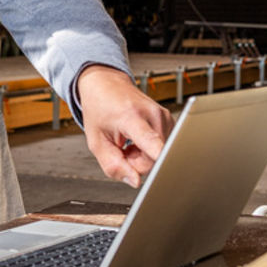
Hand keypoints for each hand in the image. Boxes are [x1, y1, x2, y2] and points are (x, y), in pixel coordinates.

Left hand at [75, 65, 173, 187]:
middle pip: (153, 159)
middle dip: (136, 162)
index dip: (160, 158)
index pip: (152, 142)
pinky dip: (148, 149)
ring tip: (129, 140)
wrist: (106, 85)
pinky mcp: (169, 120)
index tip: (168, 167)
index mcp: (131, 117)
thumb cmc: (99, 110)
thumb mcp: (96, 141)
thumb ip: (112, 165)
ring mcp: (164, 116)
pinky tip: (138, 139)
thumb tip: (135, 181)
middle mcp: (153, 115)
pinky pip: (161, 148)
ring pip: (158, 156)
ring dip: (142, 155)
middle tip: (121, 148)